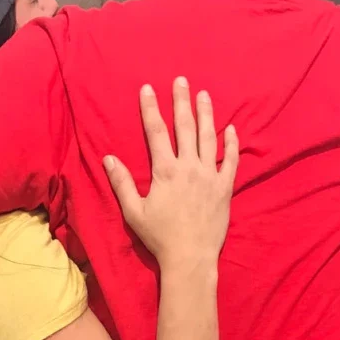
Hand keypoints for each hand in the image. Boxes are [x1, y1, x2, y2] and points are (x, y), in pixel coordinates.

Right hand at [104, 78, 238, 270]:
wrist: (190, 259)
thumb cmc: (160, 238)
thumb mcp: (134, 212)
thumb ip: (122, 183)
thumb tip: (108, 159)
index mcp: (166, 171)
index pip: (156, 131)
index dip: (150, 108)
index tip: (148, 89)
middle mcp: (189, 168)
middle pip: (185, 127)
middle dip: (181, 101)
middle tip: (181, 81)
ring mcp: (209, 177)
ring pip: (208, 137)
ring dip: (206, 114)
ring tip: (204, 95)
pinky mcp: (224, 188)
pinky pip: (230, 161)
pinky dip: (231, 144)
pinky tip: (231, 129)